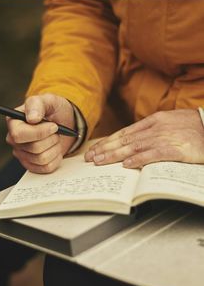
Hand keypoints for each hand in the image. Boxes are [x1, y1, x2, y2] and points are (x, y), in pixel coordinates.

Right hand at [6, 94, 75, 172]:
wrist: (65, 122)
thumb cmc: (53, 110)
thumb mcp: (48, 100)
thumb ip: (37, 104)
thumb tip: (31, 118)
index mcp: (13, 122)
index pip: (19, 135)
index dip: (39, 132)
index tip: (54, 126)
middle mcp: (14, 140)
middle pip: (33, 148)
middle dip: (51, 139)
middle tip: (56, 130)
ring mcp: (22, 154)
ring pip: (41, 159)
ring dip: (55, 148)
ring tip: (55, 138)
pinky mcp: (32, 165)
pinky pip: (46, 168)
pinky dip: (56, 158)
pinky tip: (55, 148)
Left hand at [85, 109, 203, 167]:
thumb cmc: (193, 126)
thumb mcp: (170, 123)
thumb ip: (153, 131)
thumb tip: (135, 141)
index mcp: (154, 121)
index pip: (125, 132)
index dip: (108, 141)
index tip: (96, 149)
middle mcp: (156, 128)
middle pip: (125, 139)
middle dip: (105, 149)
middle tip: (90, 157)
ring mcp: (165, 137)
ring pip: (133, 146)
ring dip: (114, 155)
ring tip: (100, 161)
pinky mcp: (175, 148)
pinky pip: (153, 154)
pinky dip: (139, 159)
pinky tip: (126, 164)